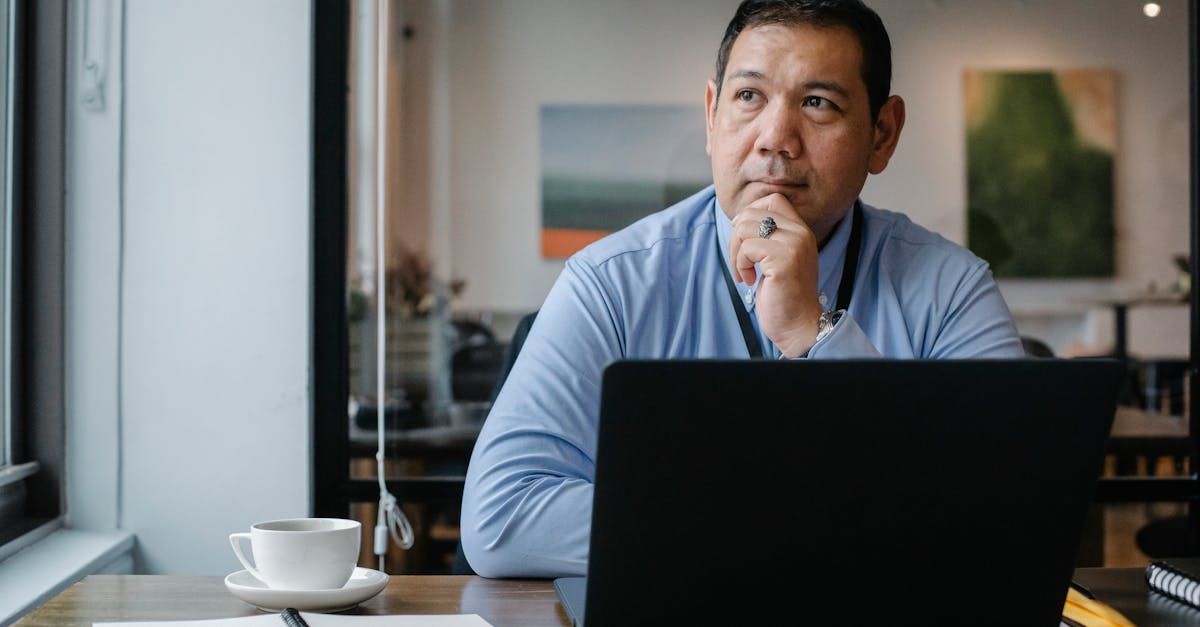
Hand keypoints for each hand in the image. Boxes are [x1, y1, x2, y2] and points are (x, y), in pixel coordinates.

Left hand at [728, 193, 823, 356]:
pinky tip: (750, 281)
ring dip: (736, 254)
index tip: (746, 241)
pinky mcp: (783, 260)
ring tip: (744, 273)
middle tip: (741, 262)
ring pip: (744, 228)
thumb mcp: (778, 257)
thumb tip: (738, 219)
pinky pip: (746, 249)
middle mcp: (800, 233)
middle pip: (751, 213)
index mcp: (801, 230)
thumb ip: (767, 236)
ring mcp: (793, 245)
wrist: (799, 325)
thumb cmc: (783, 295)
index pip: (772, 200)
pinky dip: (740, 266)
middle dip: (736, 238)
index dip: (751, 215)